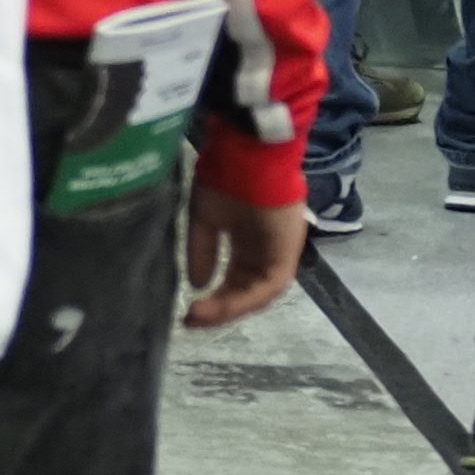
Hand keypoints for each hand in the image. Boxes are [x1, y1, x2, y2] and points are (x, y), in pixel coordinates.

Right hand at [184, 180, 304, 326]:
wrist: (248, 154)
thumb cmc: (226, 177)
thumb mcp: (205, 216)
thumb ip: (201, 250)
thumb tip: (196, 284)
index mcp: (248, 239)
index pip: (234, 278)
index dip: (213, 296)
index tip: (188, 309)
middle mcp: (265, 251)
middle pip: (245, 290)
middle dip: (219, 308)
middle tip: (191, 320)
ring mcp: (277, 253)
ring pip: (256, 293)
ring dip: (229, 308)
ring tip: (201, 316)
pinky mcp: (286, 255)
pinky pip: (268, 286)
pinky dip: (245, 298)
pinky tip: (221, 304)